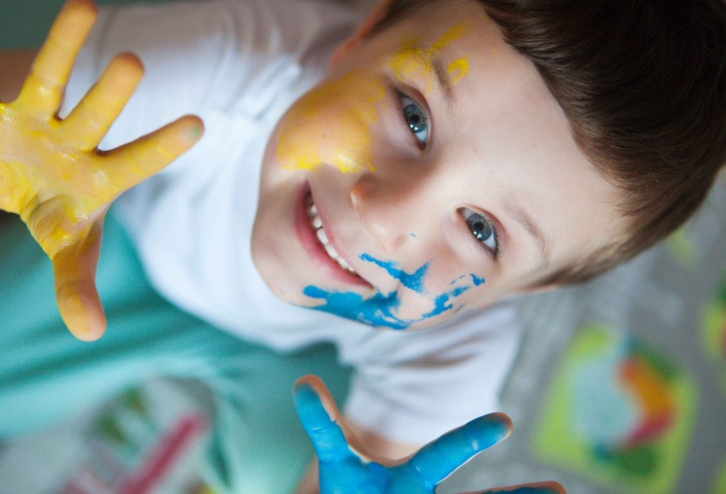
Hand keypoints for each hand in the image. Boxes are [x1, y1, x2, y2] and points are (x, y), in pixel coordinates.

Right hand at [0, 0, 202, 339]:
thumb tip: (90, 333)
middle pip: (95, 115)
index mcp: (100, 177)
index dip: (164, 146)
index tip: (200, 123)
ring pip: (48, 81)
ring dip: (62, 47)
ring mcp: (36, 122)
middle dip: (110, 94)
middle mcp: (74, 142)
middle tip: (135, 64)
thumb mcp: (68, 252)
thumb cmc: (57, 217)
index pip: (137, 162)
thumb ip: (77, 287)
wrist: (22, 187)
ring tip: (83, 5)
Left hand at [293, 375, 563, 493]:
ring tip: (559, 491)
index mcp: (408, 481)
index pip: (435, 458)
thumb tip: (305, 382)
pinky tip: (547, 493)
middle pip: (458, 478)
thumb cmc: (355, 492)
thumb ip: (325, 423)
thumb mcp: (339, 464)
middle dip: (476, 450)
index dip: (463, 441)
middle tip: (506, 422)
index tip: (505, 421)